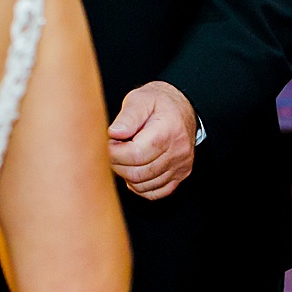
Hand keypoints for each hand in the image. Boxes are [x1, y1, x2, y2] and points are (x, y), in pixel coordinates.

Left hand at [107, 81, 197, 199]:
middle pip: (138, 173)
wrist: (182, 108)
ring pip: (144, 185)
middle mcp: (177, 152)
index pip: (135, 155)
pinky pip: (155, 193)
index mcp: (167, 131)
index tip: (109, 143)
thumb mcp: (140, 99)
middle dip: (118, 164)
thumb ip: (127, 116)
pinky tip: (134, 170)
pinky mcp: (180, 175)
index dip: (115, 153)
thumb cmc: (159, 103)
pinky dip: (140, 186)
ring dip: (127, 175)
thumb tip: (114, 133)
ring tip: (124, 157)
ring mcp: (180, 166)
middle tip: (113, 150)